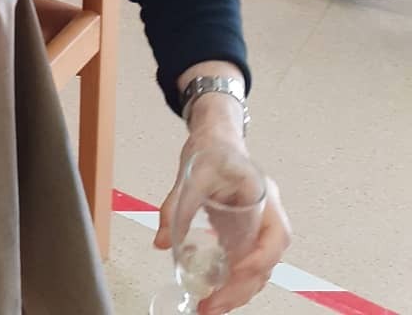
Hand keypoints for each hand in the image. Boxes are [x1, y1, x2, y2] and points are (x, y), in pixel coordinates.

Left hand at [155, 102, 290, 313]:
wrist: (216, 137)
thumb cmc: (209, 149)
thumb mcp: (190, 174)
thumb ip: (175, 207)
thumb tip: (160, 242)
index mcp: (261, 193)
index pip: (274, 234)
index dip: (258, 258)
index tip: (234, 272)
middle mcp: (268, 213)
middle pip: (267, 259)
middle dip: (242, 288)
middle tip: (212, 306)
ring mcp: (262, 225)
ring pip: (260, 266)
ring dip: (239, 290)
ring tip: (211, 307)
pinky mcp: (249, 233)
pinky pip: (248, 261)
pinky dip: (235, 280)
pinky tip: (215, 293)